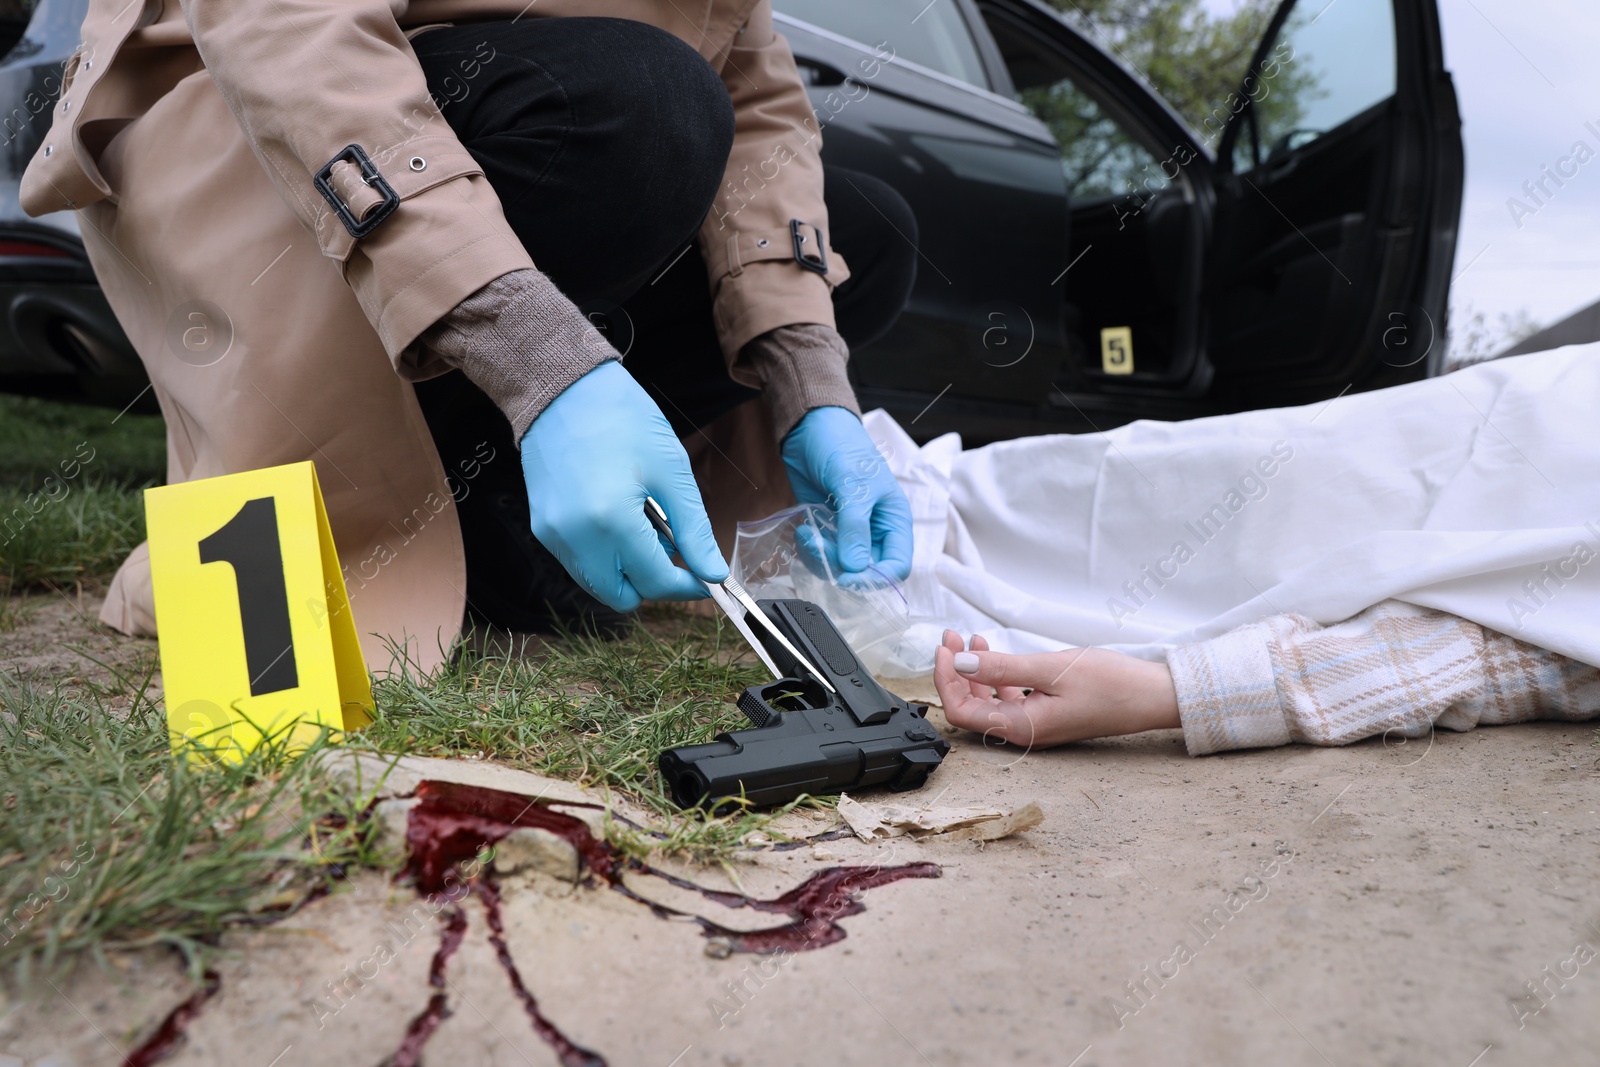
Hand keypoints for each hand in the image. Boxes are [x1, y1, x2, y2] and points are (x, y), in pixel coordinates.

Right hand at [519, 360, 727, 610]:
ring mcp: (553, 535)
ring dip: (627, 570)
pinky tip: (616, 518)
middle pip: (621, 597)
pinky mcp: (542, 528)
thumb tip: (713, 573)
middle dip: (652, 583)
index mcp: (611, 521)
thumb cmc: (622, 419)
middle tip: (670, 547)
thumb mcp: (671, 472)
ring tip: (641, 524)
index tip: (704, 577)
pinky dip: (604, 556)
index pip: (655, 582)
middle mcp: (575, 538)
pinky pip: (579, 563)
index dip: (687, 586)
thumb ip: (693, 530)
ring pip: (598, 584)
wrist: (564, 388)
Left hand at [781, 406, 912, 586]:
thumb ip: (855, 527)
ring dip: (821, 559)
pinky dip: (810, 551)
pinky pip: (822, 556)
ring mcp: (849, 533)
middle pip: (866, 572)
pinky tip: (803, 532)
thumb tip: (855, 567)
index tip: (848, 577)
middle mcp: (875, 532)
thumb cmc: (843, 447)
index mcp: (894, 520)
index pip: (898, 566)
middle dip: (841, 567)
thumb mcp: (853, 485)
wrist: (811, 429)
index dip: (877, 579)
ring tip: (807, 535)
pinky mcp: (826, 531)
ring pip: (841, 568)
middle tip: (819, 547)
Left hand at [932, 631, 1179, 747]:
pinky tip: (997, 655)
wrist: (1152, 696)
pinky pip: (1009, 699)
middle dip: (955, 671)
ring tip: (971, 639)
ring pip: (988, 702)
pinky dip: (996, 677)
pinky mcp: (1045, 715)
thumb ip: (1001, 668)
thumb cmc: (1110, 684)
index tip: (944, 648)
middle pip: (970, 707)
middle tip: (951, 636)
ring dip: (974, 672)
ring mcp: (1034, 725)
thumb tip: (959, 664)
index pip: (961, 712)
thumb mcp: (1049, 669)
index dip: (944, 680)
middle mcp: (1023, 732)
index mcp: (1021, 727)